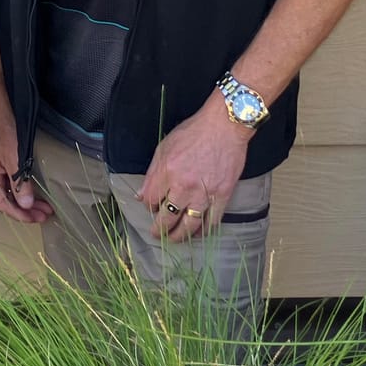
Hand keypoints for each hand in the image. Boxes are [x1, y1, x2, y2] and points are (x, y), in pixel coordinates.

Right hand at [0, 65, 51, 223]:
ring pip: (10, 191)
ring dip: (26, 199)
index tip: (38, 218)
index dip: (20, 214)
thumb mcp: (14, 158)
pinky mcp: (3, 158)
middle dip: (26, 209)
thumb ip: (19, 183)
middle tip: (46, 214)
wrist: (0, 103)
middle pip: (6, 200)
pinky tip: (34, 190)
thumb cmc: (4, 128)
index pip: (3, 204)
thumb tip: (25, 204)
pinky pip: (12, 181)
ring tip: (44, 205)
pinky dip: (24, 188)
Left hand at [136, 99, 250, 241]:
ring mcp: (204, 192)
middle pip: (168, 217)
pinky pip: (212, 221)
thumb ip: (152, 174)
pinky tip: (197, 233)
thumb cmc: (194, 132)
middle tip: (157, 234)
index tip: (152, 208)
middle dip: (159, 229)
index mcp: (167, 172)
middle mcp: (184, 185)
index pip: (152, 200)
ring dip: (179, 236)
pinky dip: (203, 231)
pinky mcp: (223, 195)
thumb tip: (141, 196)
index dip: (149, 207)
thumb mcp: (164, 147)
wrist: (224, 126)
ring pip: (189, 224)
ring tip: (174, 239)